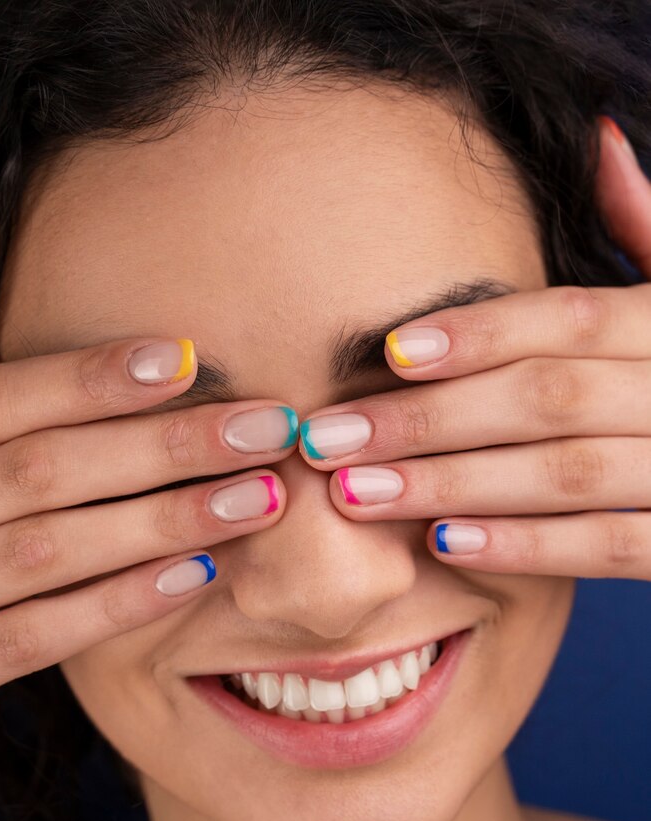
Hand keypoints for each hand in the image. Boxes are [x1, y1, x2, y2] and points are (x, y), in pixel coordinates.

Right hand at [0, 265, 295, 738]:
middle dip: (158, 444)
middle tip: (269, 428)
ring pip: (39, 551)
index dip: (82, 378)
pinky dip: (109, 607)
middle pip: (33, 471)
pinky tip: (195, 578)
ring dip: (158, 520)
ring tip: (258, 498)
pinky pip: (20, 643)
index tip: (184, 357)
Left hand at [297, 115, 650, 580]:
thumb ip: (646, 230)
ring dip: (453, 484)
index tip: (389, 353)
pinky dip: (526, 546)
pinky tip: (442, 542)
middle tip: (330, 438)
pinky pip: (609, 549)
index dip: (482, 333)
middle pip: (547, 398)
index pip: (572, 318)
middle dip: (430, 420)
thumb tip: (597, 141)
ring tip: (358, 493)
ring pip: (565, 474)